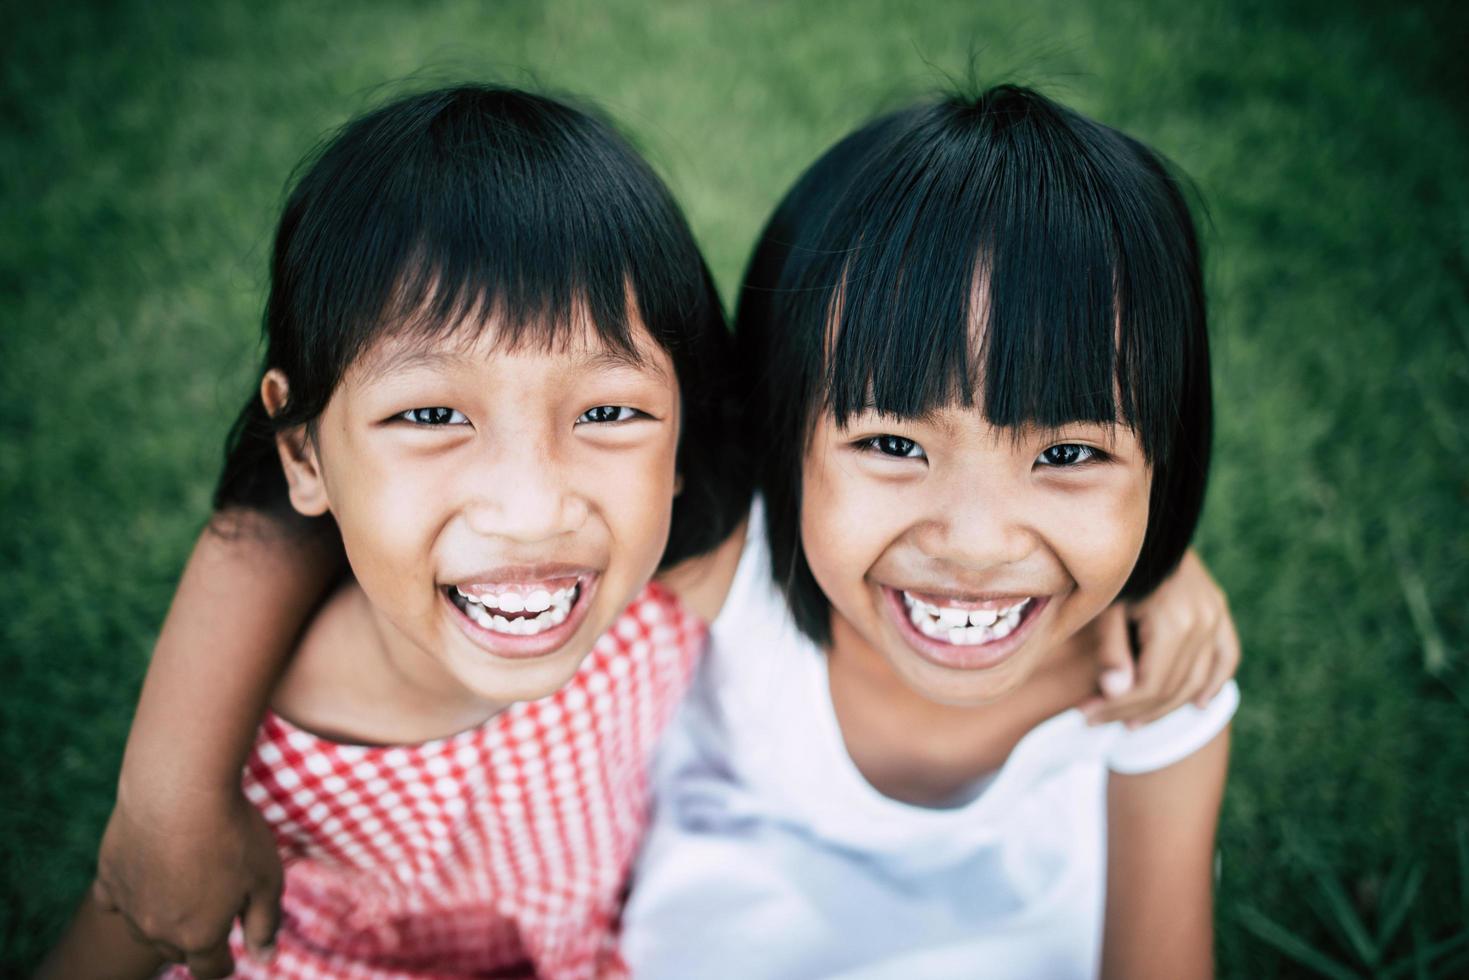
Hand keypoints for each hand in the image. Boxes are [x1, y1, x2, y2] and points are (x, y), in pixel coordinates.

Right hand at [92, 782, 282, 978]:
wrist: (177, 789)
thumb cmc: (232, 832)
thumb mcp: (267, 879)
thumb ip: (265, 923)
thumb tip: (265, 957)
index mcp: (200, 935)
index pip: (210, 969)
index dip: (223, 965)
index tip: (230, 959)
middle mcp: (158, 929)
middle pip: (177, 951)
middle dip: (196, 944)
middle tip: (211, 921)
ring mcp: (128, 904)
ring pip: (145, 928)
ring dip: (164, 922)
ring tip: (183, 899)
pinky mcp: (108, 876)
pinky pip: (114, 900)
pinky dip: (130, 897)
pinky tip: (143, 883)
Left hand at [1079, 549, 1239, 727]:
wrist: (1148, 528)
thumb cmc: (1116, 567)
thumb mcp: (1106, 606)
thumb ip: (1111, 649)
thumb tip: (1116, 693)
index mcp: (1174, 621)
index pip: (1149, 685)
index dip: (1116, 707)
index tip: (1085, 714)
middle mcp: (1203, 622)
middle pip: (1171, 688)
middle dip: (1131, 711)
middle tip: (1096, 719)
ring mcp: (1216, 616)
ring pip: (1197, 681)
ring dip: (1165, 708)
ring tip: (1130, 721)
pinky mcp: (1220, 612)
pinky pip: (1227, 657)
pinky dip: (1215, 683)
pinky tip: (1199, 704)